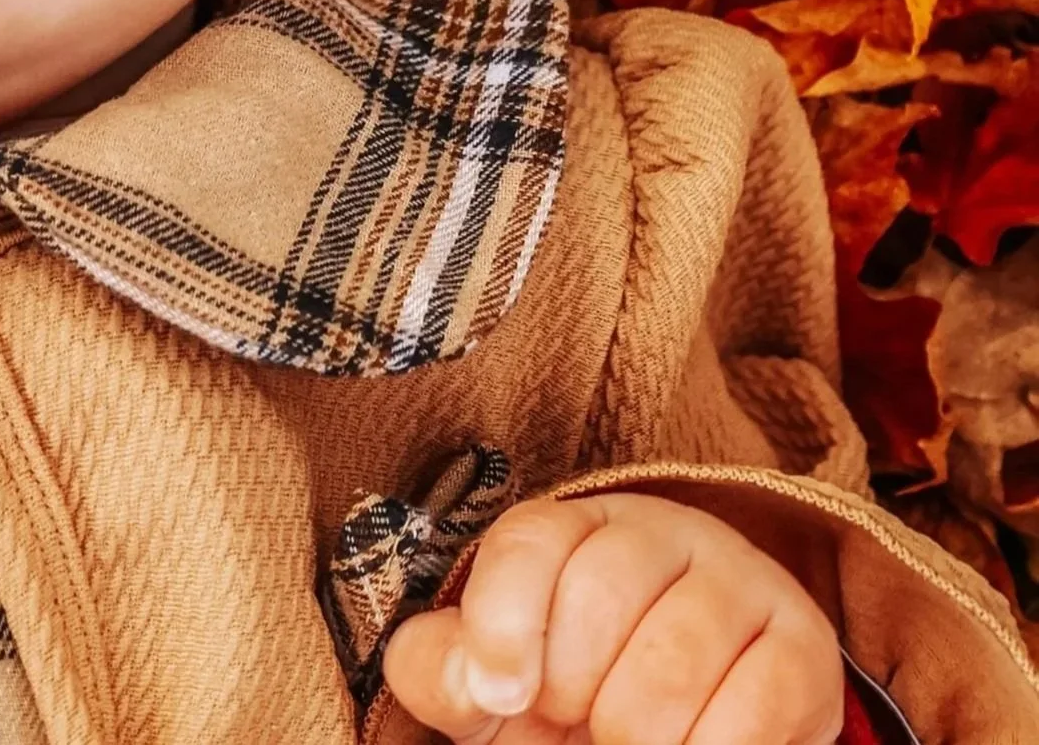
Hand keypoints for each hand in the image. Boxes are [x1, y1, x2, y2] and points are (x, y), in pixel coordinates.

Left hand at [381, 491, 843, 744]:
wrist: (689, 738)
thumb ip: (445, 668)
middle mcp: (662, 531)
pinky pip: (752, 709)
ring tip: (629, 744)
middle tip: (580, 723)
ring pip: (673, 658)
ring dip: (637, 734)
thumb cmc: (572, 701)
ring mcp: (739, 580)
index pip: (531, 542)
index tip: (501, 696)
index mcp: (577, 524)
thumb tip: (478, 680)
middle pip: (600, 596)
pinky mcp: (801, 647)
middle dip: (574, 692)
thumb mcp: (493, 683)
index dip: (503, 625)